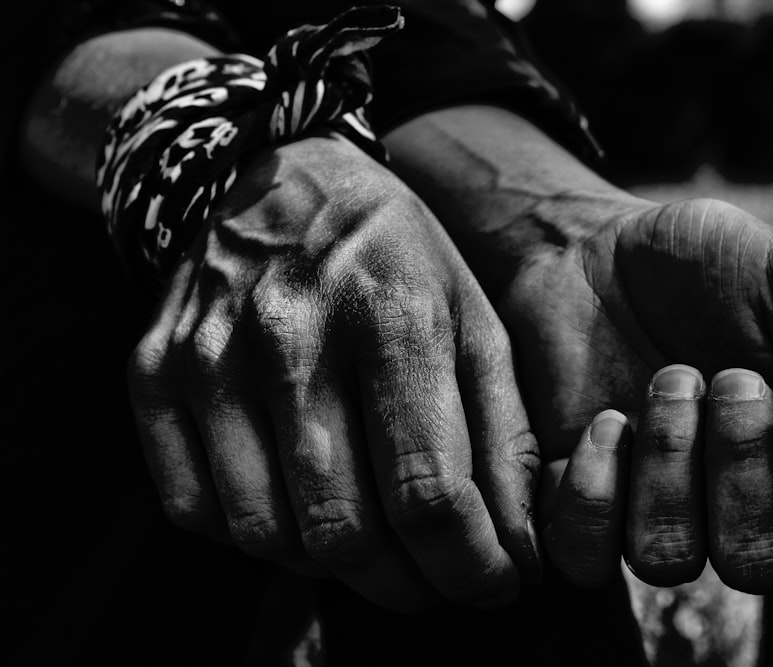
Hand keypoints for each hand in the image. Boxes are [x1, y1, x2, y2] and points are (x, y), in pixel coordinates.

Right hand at [126, 133, 540, 610]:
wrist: (278, 177)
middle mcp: (290, 336)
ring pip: (266, 533)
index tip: (494, 584)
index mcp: (392, 315)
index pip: (429, 491)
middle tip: (438, 583)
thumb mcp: (474, 319)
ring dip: (334, 568)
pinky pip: (196, 510)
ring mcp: (207, 356)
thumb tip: (517, 548)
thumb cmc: (395, 258)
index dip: (470, 565)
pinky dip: (258, 538)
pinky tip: (301, 509)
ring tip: (376, 543)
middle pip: (343, 529)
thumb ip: (504, 434)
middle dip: (407, 586)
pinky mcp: (152, 374)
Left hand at [499, 197, 772, 592]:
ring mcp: (651, 511)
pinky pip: (586, 554)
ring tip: (670, 380)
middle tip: (730, 377)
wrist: (595, 246)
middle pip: (759, 564)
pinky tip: (608, 420)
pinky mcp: (581, 500)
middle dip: (743, 466)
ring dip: (669, 466)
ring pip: (669, 560)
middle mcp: (733, 509)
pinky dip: (594, 492)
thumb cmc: (708, 265)